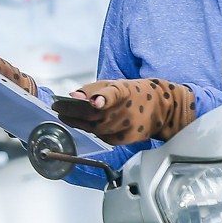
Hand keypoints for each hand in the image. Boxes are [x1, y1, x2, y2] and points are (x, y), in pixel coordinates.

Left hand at [52, 79, 195, 144]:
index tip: (95, 102)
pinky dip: (94, 131)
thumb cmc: (133, 94)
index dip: (104, 98)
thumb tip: (72, 97)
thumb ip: (92, 89)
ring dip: (79, 123)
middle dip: (72, 113)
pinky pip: (103, 137)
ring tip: (67, 116)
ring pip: (96, 128)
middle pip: (94, 115)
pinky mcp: (128, 138)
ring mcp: (128, 126)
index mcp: (124, 91)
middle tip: (58, 109)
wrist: (163, 107)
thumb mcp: (114, 84)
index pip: (114, 94)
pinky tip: (88, 125)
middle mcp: (127, 110)